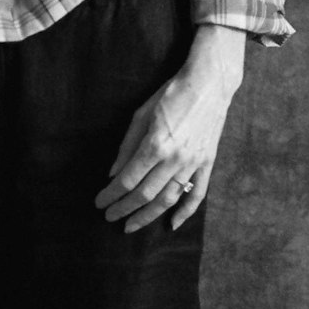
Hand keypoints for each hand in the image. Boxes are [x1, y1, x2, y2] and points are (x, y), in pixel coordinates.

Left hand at [95, 23, 246, 232]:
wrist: (209, 84)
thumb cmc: (171, 95)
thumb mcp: (141, 115)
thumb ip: (127, 147)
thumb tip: (113, 174)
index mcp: (155, 145)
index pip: (127, 180)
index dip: (111, 194)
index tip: (100, 202)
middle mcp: (175, 159)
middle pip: (145, 194)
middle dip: (124, 208)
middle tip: (109, 216)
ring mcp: (193, 163)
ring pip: (168, 199)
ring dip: (147, 215)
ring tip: (131, 225)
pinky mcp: (207, 163)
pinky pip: (196, 194)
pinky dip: (185, 212)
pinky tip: (171, 224)